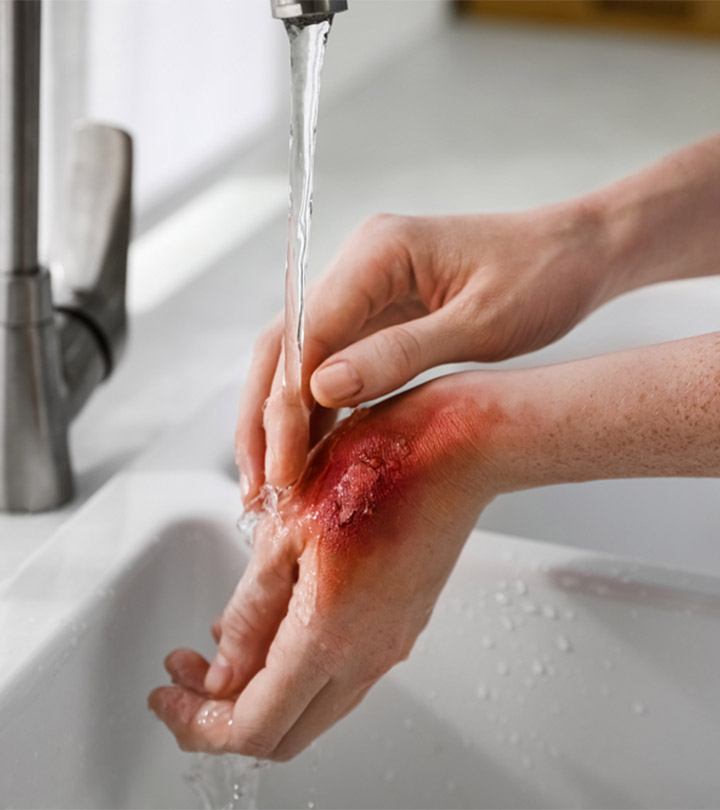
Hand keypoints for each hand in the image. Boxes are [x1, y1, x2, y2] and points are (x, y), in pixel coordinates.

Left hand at [149, 374, 497, 759]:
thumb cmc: (379, 468)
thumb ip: (252, 610)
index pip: (251, 727)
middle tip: (187, 676)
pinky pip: (343, 674)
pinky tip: (275, 626)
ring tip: (221, 647)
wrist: (459, 448)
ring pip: (314, 708)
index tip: (167, 695)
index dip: (197, 723)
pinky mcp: (402, 622)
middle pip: (283, 733)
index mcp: (330, 636)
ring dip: (261, 693)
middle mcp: (366, 655)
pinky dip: (298, 670)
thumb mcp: (288, 530)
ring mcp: (390, 642)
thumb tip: (223, 665)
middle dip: (222, 715)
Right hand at [237, 201, 612, 497]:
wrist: (576, 255)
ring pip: (300, 359)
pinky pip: (333, 365)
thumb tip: (321, 390)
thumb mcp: (478, 325)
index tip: (283, 467)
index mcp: (379, 252)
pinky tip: (310, 454)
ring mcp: (366, 291)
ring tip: (273, 484)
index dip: (285, 406)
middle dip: (265, 417)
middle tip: (260, 487)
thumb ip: (398, 355)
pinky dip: (316, 412)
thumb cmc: (543, 278)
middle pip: (284, 345)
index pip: (306, 334)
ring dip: (281, 420)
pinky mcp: (379, 316)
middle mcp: (360, 267)